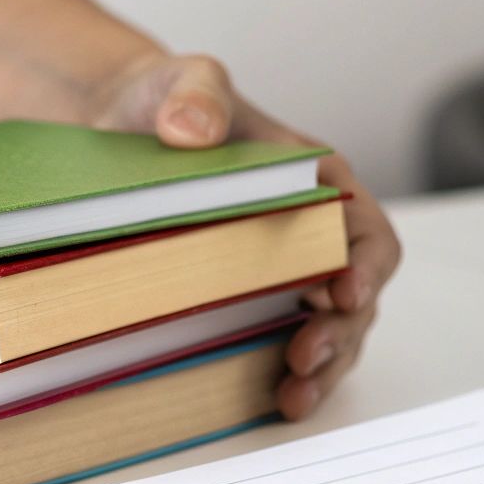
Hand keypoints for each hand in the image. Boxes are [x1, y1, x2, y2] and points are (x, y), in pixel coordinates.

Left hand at [87, 53, 400, 419]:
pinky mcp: (243, 302)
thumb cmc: (166, 101)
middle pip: (354, 297)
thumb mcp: (182, 82)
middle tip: (304, 360)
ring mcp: (280, 274)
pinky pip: (278, 344)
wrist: (118, 127)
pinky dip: (280, 375)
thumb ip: (197, 95)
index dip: (365, 267)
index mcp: (318, 184)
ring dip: (320, 368)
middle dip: (339, 335)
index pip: (366, 232)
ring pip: (326, 331)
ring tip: (293, 398)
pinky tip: (269, 401)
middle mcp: (310, 235)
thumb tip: (192, 129)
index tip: (344, 293)